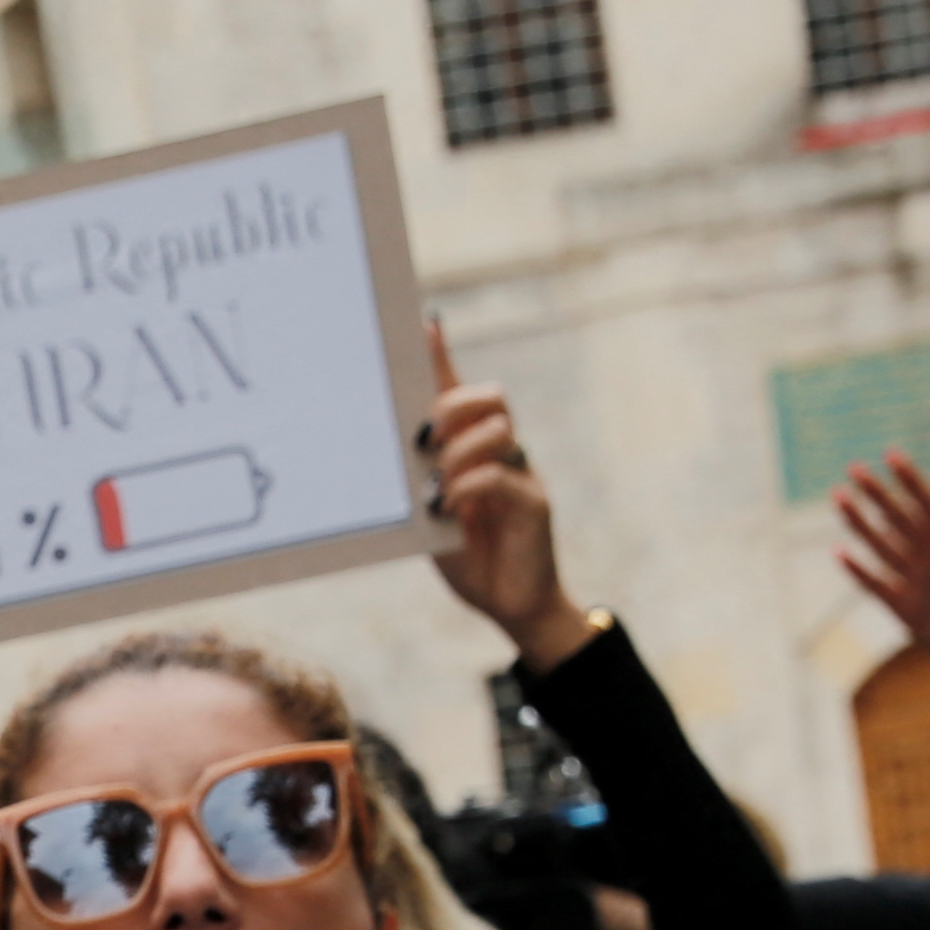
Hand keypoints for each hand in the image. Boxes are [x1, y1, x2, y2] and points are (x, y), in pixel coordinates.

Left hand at [422, 323, 595, 670]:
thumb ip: (419, 489)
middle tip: (423, 438)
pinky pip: (502, 475)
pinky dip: (470, 486)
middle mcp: (503, 454)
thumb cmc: (470, 560)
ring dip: (459, 450)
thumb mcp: (432, 521)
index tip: (425, 324)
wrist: (512, 605)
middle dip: (452, 407)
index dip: (443, 358)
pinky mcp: (534, 503)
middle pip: (487, 398)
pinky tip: (450, 507)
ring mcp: (522, 474)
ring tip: (436, 487)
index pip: (458, 394)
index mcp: (473, 453)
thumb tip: (396, 459)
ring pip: (497, 428)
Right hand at [833, 453, 929, 688]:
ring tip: (839, 499)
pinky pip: (876, 585)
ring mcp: (916, 581)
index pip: (928, 503)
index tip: (891, 456)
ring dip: (860, 524)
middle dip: (875, 494)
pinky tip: (841, 552)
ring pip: (881, 546)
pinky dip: (859, 571)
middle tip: (854, 468)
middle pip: (896, 518)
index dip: (910, 480)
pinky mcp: (906, 609)